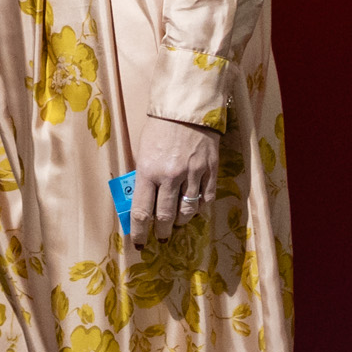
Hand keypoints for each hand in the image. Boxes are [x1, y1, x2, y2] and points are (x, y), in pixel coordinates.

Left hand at [128, 112, 219, 243]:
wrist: (187, 107)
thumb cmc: (160, 128)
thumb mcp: (143, 152)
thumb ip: (144, 177)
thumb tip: (142, 203)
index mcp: (148, 171)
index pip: (142, 212)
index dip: (140, 232)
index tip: (140, 243)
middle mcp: (170, 176)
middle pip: (166, 217)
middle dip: (162, 232)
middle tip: (161, 237)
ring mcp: (193, 174)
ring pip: (187, 211)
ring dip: (181, 222)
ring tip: (177, 224)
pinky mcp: (210, 170)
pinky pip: (206, 198)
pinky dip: (199, 207)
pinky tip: (194, 208)